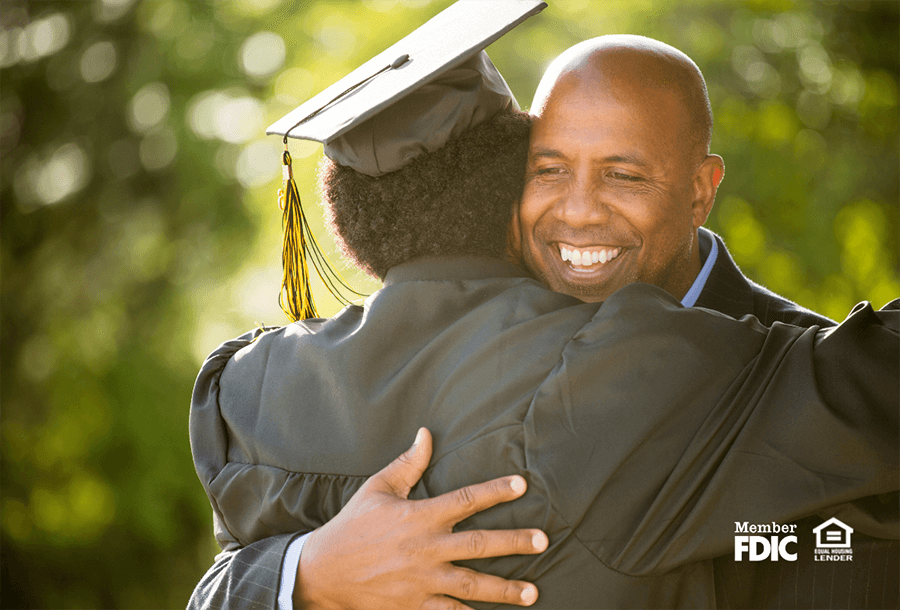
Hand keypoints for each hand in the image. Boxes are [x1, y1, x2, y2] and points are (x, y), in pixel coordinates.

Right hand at [294, 428, 547, 609]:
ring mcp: (422, 581)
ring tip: (532, 592)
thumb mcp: (378, 488)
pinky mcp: (414, 605)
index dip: (496, 491)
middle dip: (513, 543)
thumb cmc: (352, 526)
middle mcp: (426, 549)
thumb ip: (408, 464)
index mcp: (420, 517)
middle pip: (479, 544)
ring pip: (472, 585)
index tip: (521, 485)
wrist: (322, 572)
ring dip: (504, 589)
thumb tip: (427, 433)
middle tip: (543, 541)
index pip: (466, 499)